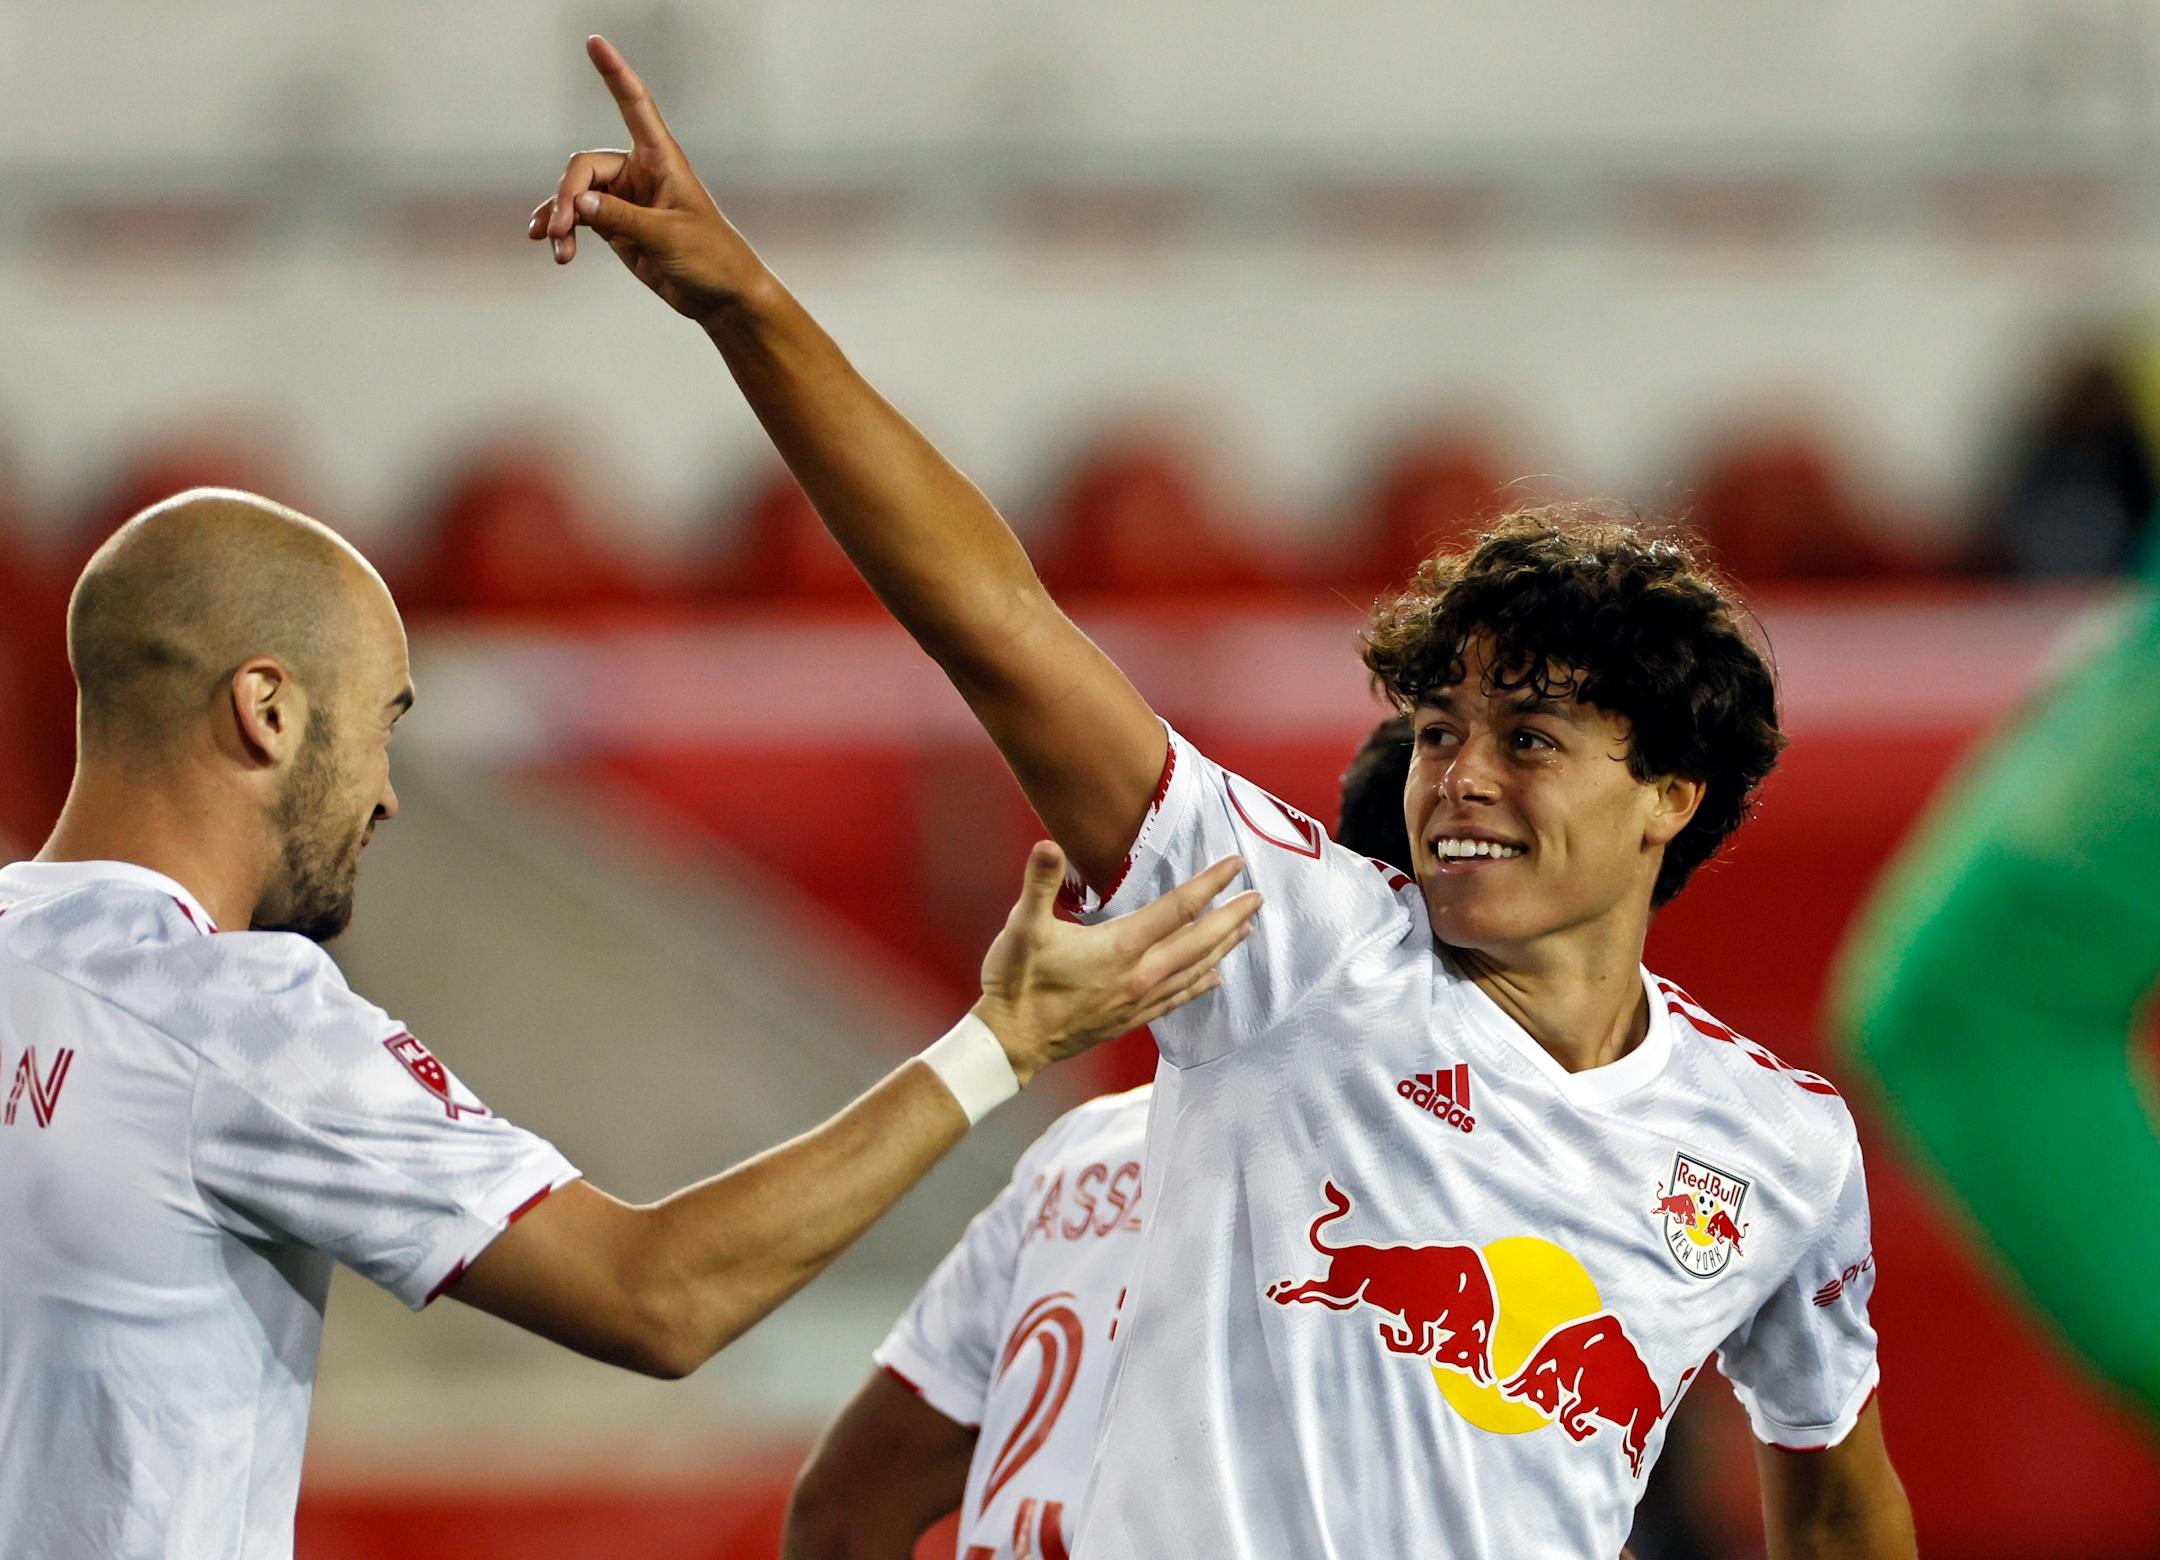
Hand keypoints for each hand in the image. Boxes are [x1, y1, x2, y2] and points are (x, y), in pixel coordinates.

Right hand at [529, 35, 767, 322]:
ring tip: (554, 245)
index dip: (615, 73)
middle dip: (566, 195)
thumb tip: (575, 203)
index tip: (593, 42)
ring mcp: (624, 198)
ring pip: (574, 193)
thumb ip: (620, 219)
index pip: (634, 105)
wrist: (721, 297)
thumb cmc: (710, 258)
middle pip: (583, 166)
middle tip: (560, 228)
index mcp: (661, 159)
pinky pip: (576, 217)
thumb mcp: (667, 237)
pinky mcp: (614, 224)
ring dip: (560, 216)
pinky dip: (562, 229)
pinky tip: (553, 249)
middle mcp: (639, 171)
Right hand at [972, 843, 1258, 1085]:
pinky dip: (1198, 986)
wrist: (1009, 1042)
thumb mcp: (1022, 927)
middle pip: (1198, 942)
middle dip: (1230, 917)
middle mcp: (1138, 975)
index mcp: (1120, 947)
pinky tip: (1213, 980)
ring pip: (1192, 971)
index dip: (1209, 885)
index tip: (1235, 866)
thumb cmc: (1015, 983)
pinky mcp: (1128, 1020)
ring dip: (1221, 949)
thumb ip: (1039, 884)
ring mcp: (1136, 1001)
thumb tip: (1047, 845)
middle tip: (1258, 898)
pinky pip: (1175, 1000)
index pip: (1177, 909)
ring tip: (1245, 931)